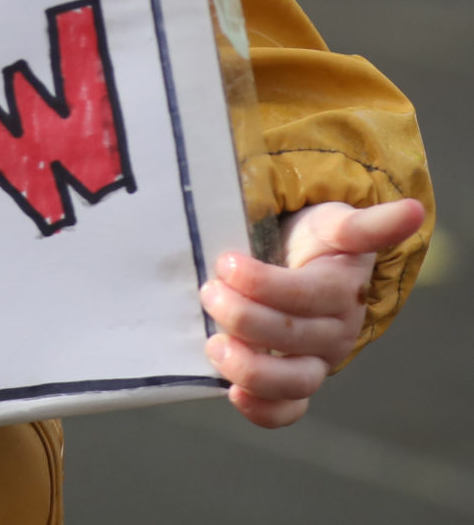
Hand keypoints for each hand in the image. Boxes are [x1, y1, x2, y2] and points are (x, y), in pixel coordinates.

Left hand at [202, 198, 425, 428]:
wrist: (310, 265)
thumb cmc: (315, 240)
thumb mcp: (334, 222)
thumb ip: (364, 223)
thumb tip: (412, 210)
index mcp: (341, 291)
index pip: (302, 294)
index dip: (261, 283)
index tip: (226, 262)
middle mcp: (333, 332)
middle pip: (290, 336)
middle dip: (243, 316)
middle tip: (209, 291)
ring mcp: (315, 361)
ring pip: (292, 381)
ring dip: (250, 367)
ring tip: (214, 344)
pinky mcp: (296, 382)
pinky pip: (288, 409)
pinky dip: (264, 411)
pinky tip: (234, 395)